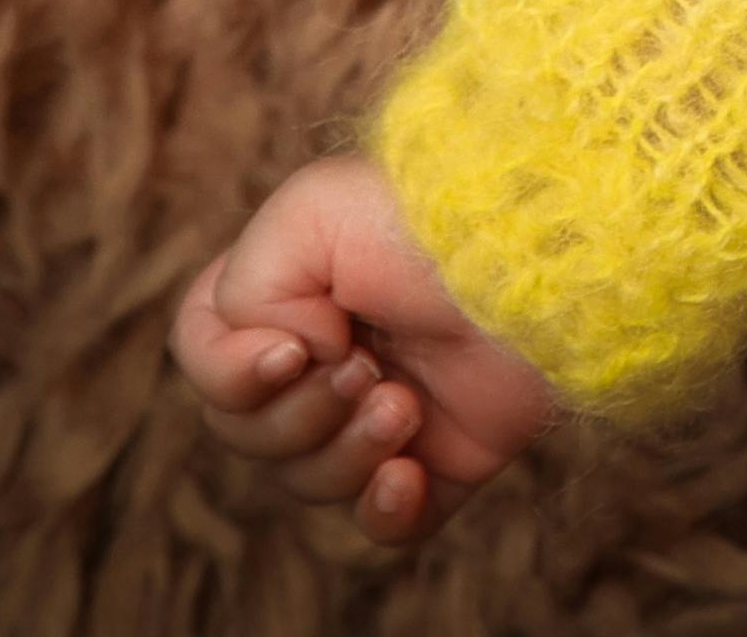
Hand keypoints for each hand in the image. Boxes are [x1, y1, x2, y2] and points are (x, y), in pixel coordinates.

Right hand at [174, 153, 559, 544]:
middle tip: (366, 368)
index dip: (230, 373)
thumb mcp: (302, 221)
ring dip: (348, 450)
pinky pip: (381, 526)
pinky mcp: (437, 460)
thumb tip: (280, 368)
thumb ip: (239, 299)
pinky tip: (405, 477)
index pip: (204, 360)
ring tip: (405, 402)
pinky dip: (383, 510)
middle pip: (247, 435)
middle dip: (300, 414)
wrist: (541, 262)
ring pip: (307, 481)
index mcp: (281, 297)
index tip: (297, 348)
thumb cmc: (422, 224)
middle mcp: (321, 359)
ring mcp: (375, 413)